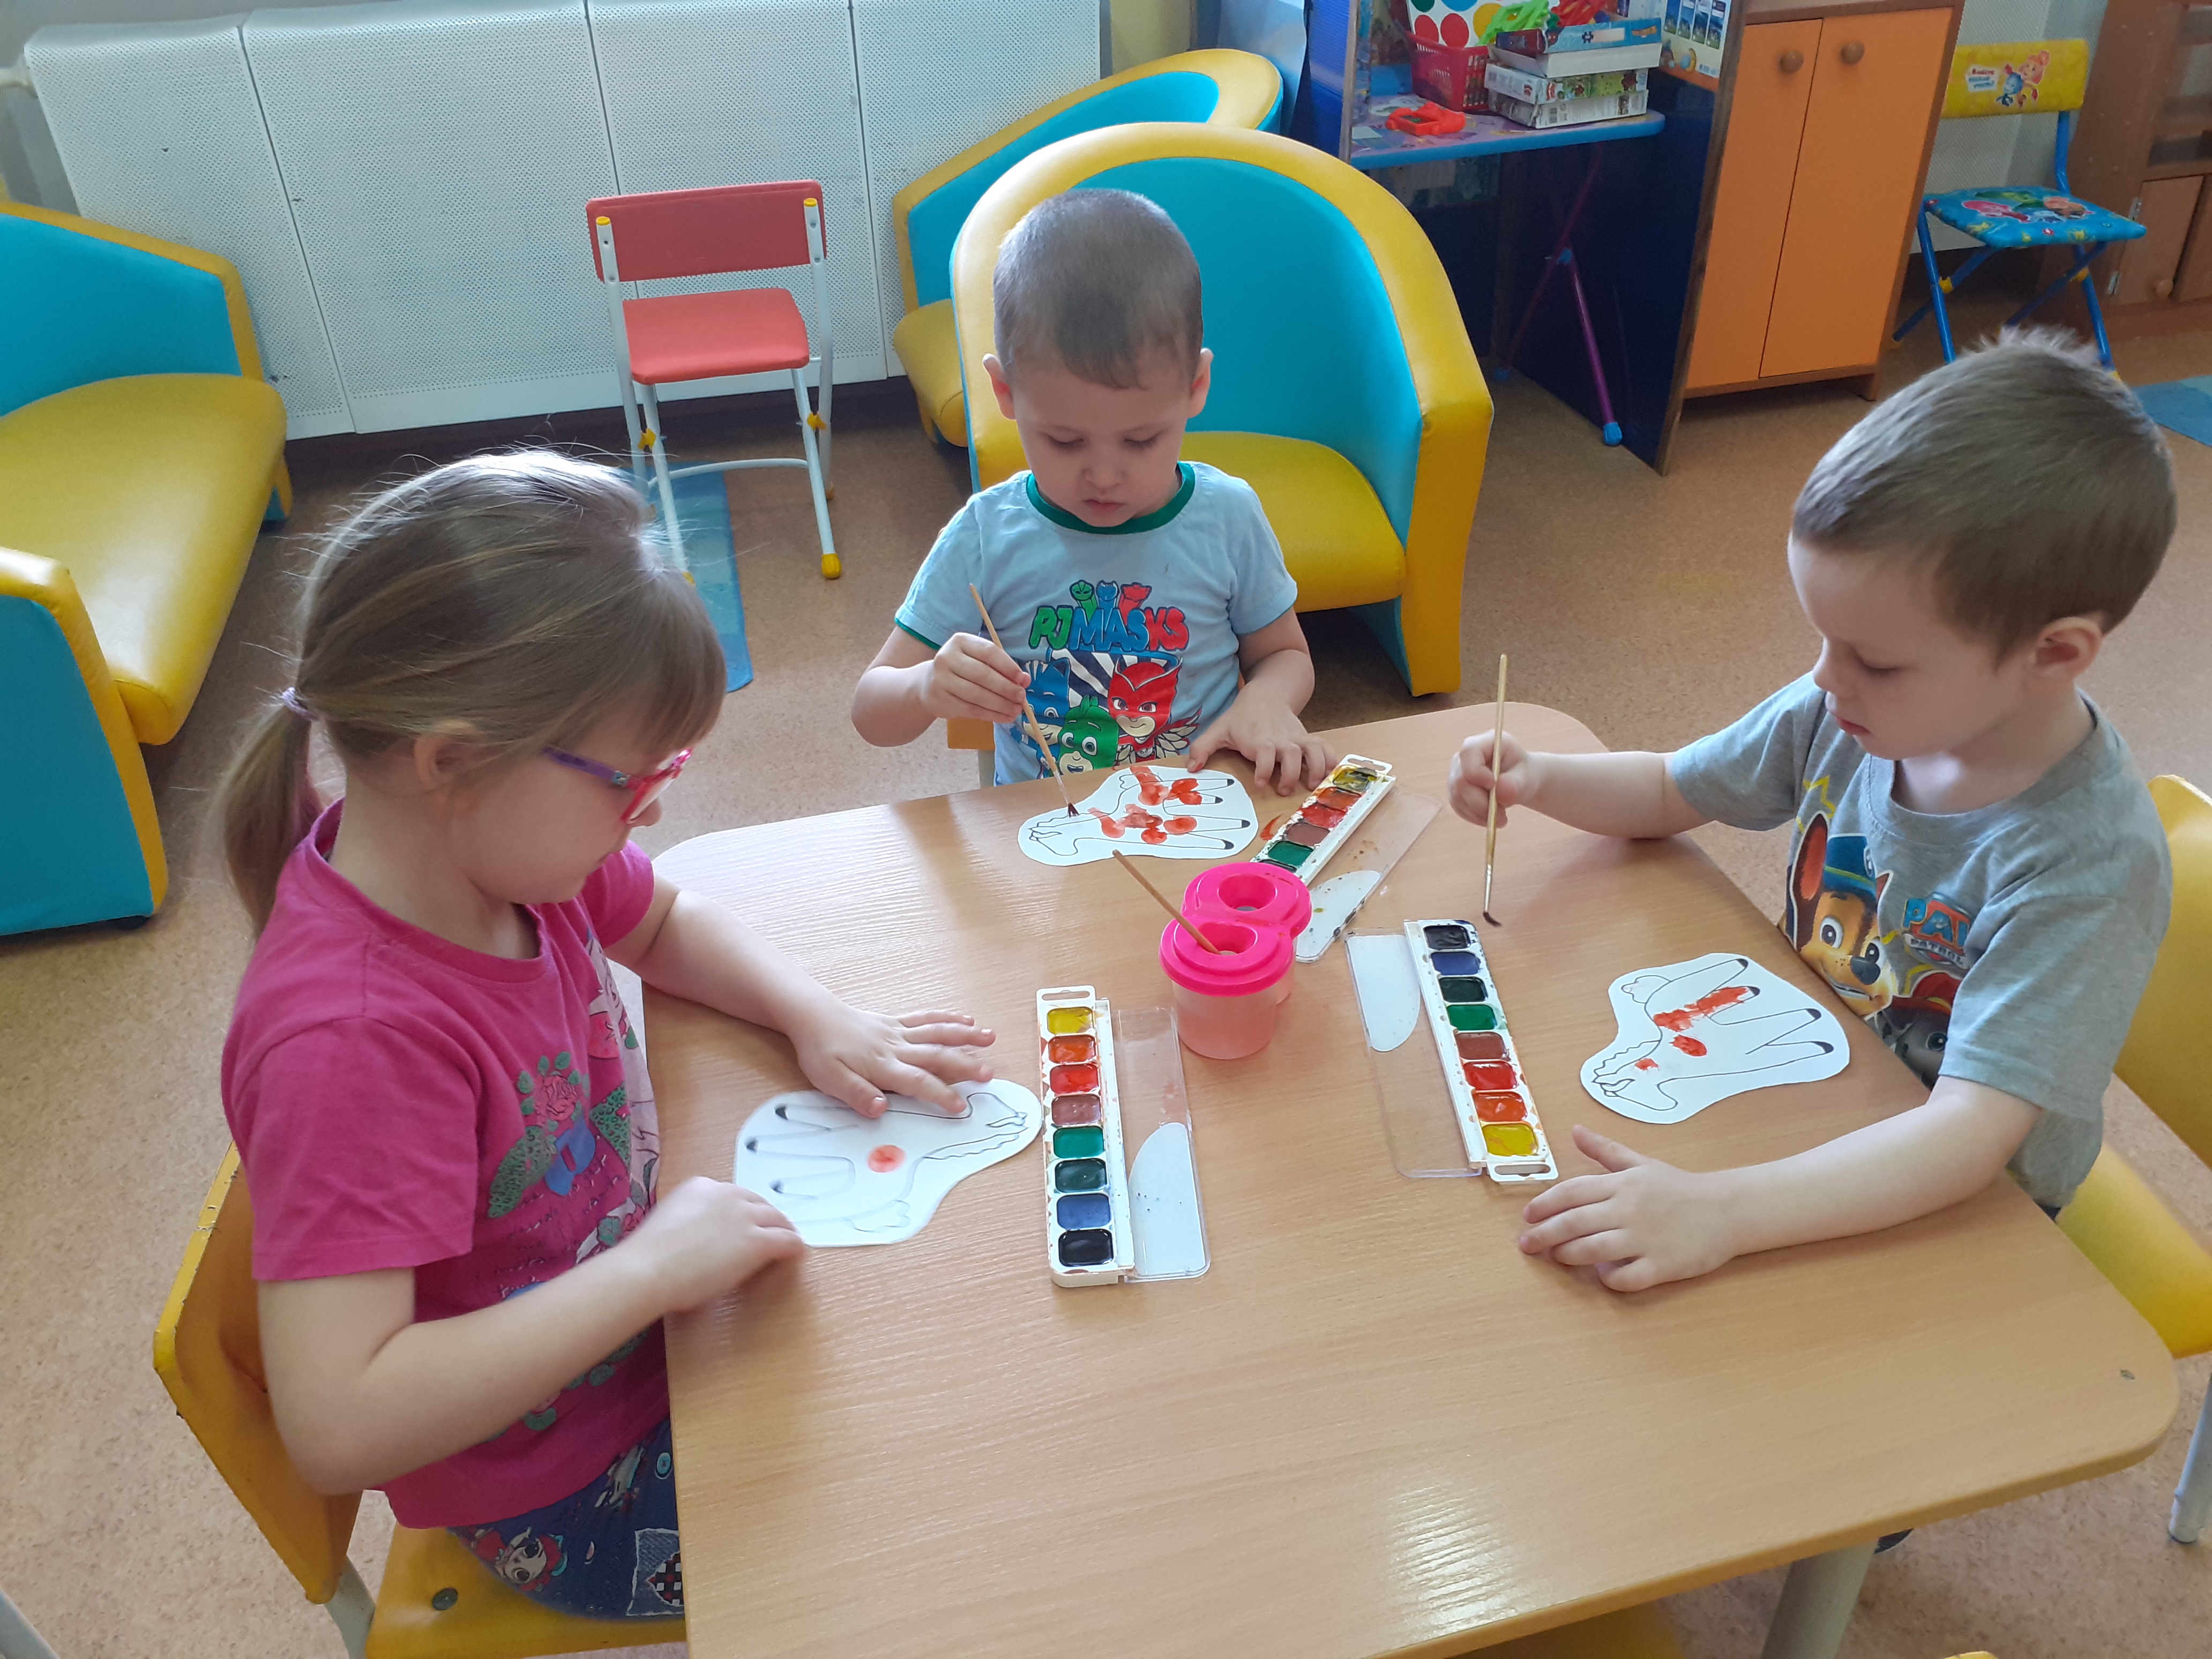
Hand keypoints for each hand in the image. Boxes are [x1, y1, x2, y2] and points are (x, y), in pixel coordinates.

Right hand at [627, 1176, 803, 1313]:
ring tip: (790, 1240)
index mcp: (701, 1186)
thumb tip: (698, 1237)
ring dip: (784, 1229)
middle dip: (767, 1218)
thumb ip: (689, 1220)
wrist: (649, 1270)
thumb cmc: (648, 1256)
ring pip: (776, 1219)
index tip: (746, 1222)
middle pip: (759, 1203)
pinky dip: (794, 1247)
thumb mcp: (669, 1222)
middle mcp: (727, 1194)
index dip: (743, 1211)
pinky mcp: (757, 1241)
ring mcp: (744, 1217)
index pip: (733, 1196)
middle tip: (774, 1231)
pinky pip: (786, 1241)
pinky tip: (798, 1254)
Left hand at [787, 1003, 995, 1116]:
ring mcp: (898, 1032)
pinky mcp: (896, 1022)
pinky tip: (965, 1019)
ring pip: (937, 1032)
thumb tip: (881, 1108)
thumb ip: (857, 1094)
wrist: (813, 1017)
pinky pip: (926, 1018)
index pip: (918, 1082)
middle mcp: (896, 1048)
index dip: (941, 1095)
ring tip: (990, 1038)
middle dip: (965, 1064)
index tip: (961, 1106)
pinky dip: (947, 1018)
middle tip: (990, 1074)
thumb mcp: (830, 1080)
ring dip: (965, 1036)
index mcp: (883, 1066)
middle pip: (936, 1055)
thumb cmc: (821, 1052)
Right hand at [923, 633, 1029, 724]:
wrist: (928, 685)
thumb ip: (1001, 668)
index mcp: (960, 641)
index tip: (1023, 679)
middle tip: (1021, 697)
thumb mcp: (978, 661)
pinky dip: (991, 715)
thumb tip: (1024, 680)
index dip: (1009, 667)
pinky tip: (1004, 717)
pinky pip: (971, 710)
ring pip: (978, 695)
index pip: (989, 652)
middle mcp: (947, 658)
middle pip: (983, 675)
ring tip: (1016, 710)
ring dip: (1001, 705)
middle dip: (1006, 688)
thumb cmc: (961, 670)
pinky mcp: (941, 700)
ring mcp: (941, 680)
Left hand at [1185, 693, 1331, 795]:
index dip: (1263, 768)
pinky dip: (1330, 759)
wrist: (1266, 695)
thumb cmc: (1241, 717)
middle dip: (1290, 773)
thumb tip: (1191, 768)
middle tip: (1283, 790)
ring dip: (1316, 768)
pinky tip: (1330, 773)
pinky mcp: (1308, 738)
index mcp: (1259, 739)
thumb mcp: (1218, 729)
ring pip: (1313, 750)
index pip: (1264, 752)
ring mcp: (1297, 738)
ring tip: (1312, 785)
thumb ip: (1203, 748)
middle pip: (1292, 754)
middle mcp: (1281, 739)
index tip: (1259, 782)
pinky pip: (1324, 746)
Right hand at [1447, 729, 1532, 826]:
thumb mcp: (1526, 777)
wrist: (1519, 782)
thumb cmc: (1523, 774)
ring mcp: (1457, 772)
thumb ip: (1515, 783)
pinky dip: (1475, 817)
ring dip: (1479, 813)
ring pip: (1457, 797)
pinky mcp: (1455, 790)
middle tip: (1501, 816)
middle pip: (1460, 780)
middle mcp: (1465, 756)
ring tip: (1501, 818)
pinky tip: (1490, 818)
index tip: (1493, 786)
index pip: (1468, 752)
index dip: (1477, 772)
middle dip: (1480, 802)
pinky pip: (1458, 807)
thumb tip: (1501, 791)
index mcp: (1485, 742)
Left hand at [1516, 1125, 1737, 1292]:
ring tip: (1556, 1257)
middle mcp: (1629, 1209)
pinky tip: (1602, 1275)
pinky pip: (1626, 1278)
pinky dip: (1609, 1279)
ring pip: (1593, 1250)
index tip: (1528, 1216)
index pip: (1571, 1192)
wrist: (1727, 1210)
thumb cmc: (1680, 1187)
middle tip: (1527, 1244)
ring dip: (1569, 1256)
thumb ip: (1606, 1150)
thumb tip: (1576, 1131)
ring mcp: (1645, 1239)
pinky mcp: (1662, 1265)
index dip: (1544, 1204)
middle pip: (1574, 1223)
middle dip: (1545, 1234)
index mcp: (1622, 1184)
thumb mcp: (1641, 1163)